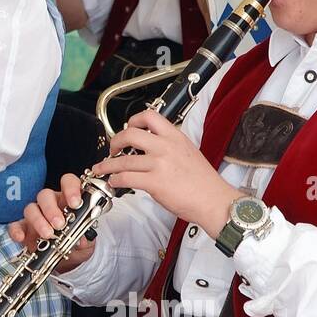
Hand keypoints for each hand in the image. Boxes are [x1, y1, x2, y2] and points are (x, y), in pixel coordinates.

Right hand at [7, 174, 96, 271]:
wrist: (66, 261)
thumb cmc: (77, 244)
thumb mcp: (86, 242)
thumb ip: (86, 238)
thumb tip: (82, 239)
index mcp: (68, 200)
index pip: (68, 183)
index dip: (71, 188)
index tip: (75, 203)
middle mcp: (51, 204)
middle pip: (45, 195)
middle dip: (51, 209)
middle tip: (59, 224)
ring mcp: (36, 215)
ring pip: (31, 208)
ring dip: (38, 221)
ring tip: (48, 235)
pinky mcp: (24, 229)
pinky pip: (16, 225)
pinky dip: (17, 231)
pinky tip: (21, 238)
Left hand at [91, 109, 242, 235]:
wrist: (215, 201)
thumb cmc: (204, 182)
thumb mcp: (188, 152)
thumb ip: (169, 146)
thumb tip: (150, 147)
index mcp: (175, 137)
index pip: (149, 116)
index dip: (132, 120)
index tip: (126, 128)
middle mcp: (166, 147)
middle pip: (130, 134)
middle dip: (114, 141)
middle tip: (112, 149)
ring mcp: (159, 164)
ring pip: (122, 160)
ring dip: (107, 165)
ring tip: (102, 168)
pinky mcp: (154, 182)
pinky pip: (125, 177)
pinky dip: (115, 180)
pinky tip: (114, 182)